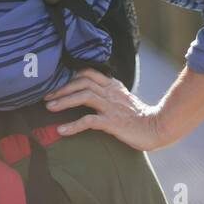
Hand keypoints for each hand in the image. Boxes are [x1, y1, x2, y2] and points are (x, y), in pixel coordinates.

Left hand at [42, 67, 166, 150]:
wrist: (157, 128)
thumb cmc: (138, 116)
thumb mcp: (122, 99)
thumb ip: (107, 92)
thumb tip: (88, 91)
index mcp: (112, 85)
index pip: (87, 73)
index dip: (69, 76)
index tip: (55, 83)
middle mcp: (110, 92)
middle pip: (82, 82)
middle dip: (61, 88)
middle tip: (45, 96)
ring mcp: (111, 106)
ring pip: (83, 97)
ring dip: (64, 102)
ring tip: (48, 108)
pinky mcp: (113, 122)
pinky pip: (89, 121)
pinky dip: (73, 125)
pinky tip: (61, 131)